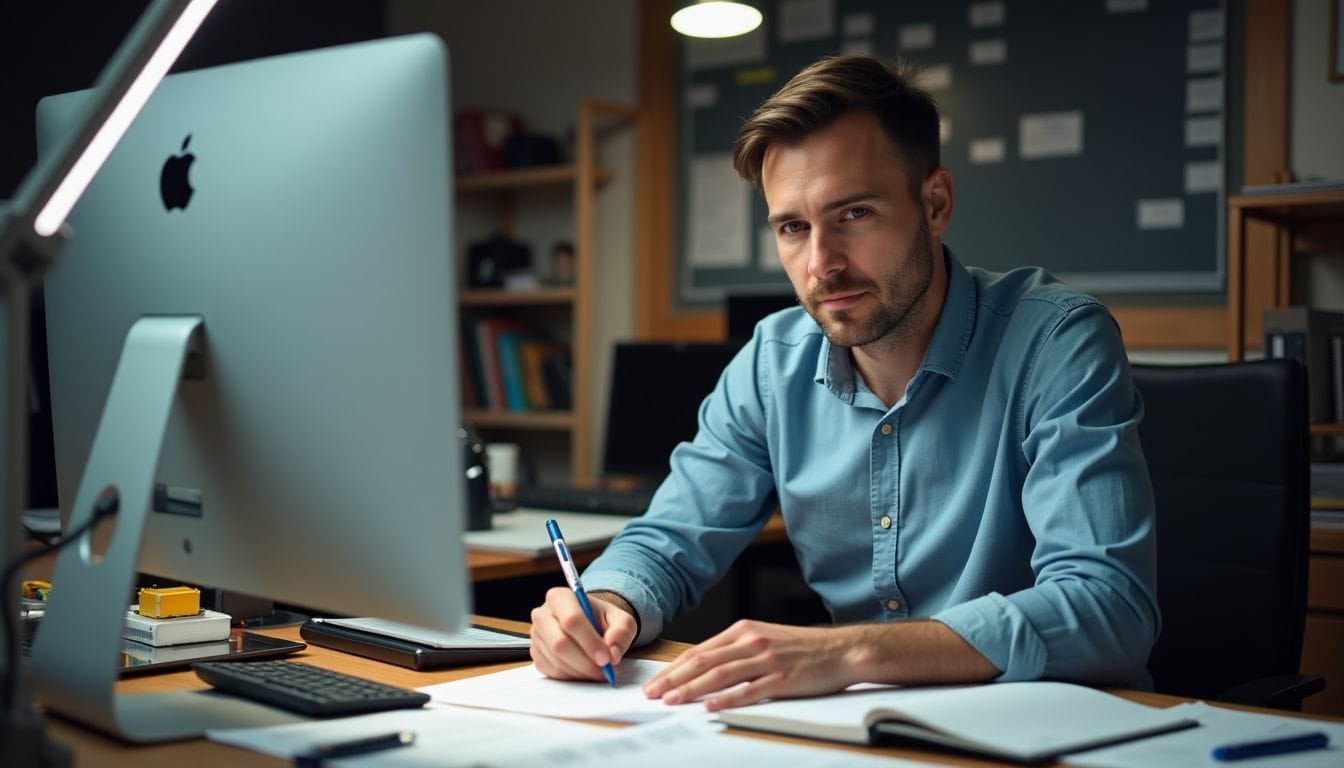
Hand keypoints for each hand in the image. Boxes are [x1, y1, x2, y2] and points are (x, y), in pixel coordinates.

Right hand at [530, 587, 637, 681]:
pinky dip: (572, 676)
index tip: (606, 658)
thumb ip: (621, 632)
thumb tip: (613, 652)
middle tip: (604, 671)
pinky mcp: (536, 655)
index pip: (572, 620)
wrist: (589, 624)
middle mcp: (543, 615)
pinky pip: (552, 672)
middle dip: (585, 662)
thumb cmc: (601, 619)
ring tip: (598, 671)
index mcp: (561, 597)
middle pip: (559, 643)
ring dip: (581, 672)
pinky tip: (584, 670)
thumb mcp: (620, 619)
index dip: (590, 642)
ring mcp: (537, 636)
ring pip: (556, 661)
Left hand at [642, 620, 859, 710]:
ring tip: (673, 701)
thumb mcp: (763, 639)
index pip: (699, 651)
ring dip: (693, 689)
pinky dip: (727, 699)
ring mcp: (767, 660)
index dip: (674, 668)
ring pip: (721, 675)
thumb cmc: (802, 648)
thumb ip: (734, 651)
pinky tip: (711, 706)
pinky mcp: (783, 679)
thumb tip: (702, 668)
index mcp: (743, 631)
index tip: (655, 682)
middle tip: (653, 694)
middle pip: (704, 662)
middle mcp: (751, 642)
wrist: (841, 650)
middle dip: (674, 679)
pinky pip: (750, 691)